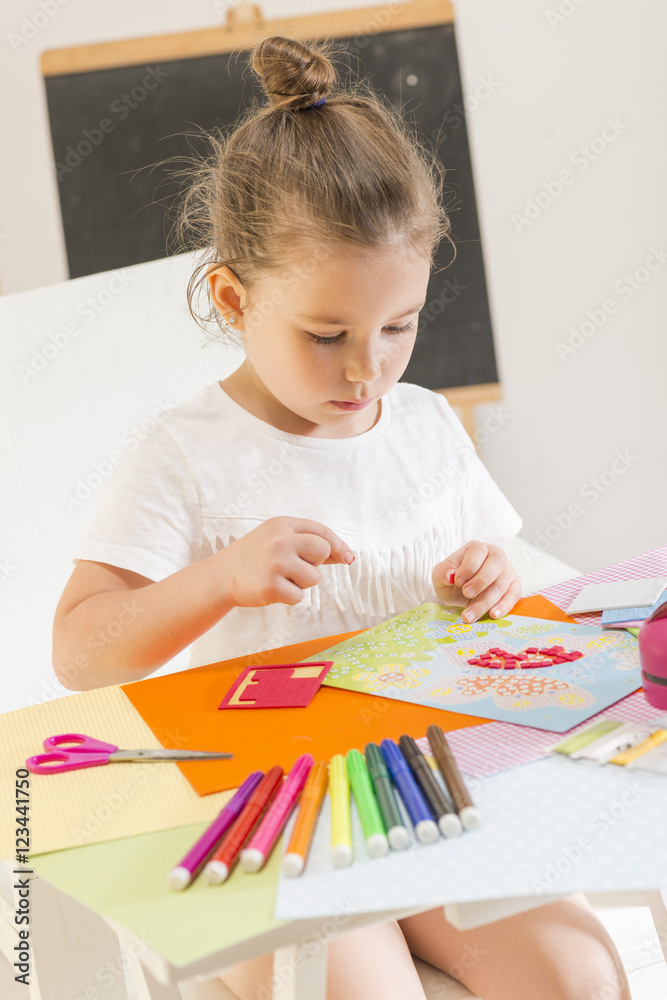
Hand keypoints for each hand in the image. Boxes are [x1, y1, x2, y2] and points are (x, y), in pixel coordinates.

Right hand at [217, 516, 354, 608]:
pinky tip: (273, 589)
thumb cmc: (255, 558)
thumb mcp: (278, 540)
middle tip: (295, 568)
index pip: (322, 532)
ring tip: (280, 578)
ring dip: (301, 583)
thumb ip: (308, 543)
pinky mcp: (271, 586)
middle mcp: (280, 540)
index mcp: (282, 525)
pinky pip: (299, 596)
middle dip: (315, 563)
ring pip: (314, 578)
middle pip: (322, 551)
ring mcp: (276, 562)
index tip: (347, 558)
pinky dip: (289, 597)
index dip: (338, 546)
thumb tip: (346, 555)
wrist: (221, 576)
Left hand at [432, 540, 520, 623]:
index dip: (469, 567)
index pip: (478, 551)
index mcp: (477, 548)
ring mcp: (507, 571)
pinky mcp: (514, 586)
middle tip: (467, 594)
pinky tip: (492, 614)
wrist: (462, 595)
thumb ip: (442, 572)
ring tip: (470, 615)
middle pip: (497, 562)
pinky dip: (503, 606)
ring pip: (502, 583)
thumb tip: (450, 574)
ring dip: (486, 601)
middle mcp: (496, 555)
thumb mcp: (440, 576)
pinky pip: (513, 595)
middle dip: (481, 581)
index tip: (457, 581)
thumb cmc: (454, 581)